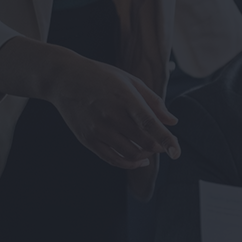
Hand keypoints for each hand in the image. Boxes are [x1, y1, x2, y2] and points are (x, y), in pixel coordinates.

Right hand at [0, 37, 180, 169]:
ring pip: (130, 155)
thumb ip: (153, 102)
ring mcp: (98, 130)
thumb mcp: (130, 81)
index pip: (150, 124)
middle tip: (162, 144)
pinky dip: (129, 164)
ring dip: (146, 156)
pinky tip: (138, 160)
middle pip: (143, 143)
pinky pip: (113, 160)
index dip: (166, 140)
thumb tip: (172, 121)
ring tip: (150, 150)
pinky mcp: (88, 140)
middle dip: (158, 147)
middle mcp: (111, 116)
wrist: (64, 79)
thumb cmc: (102, 77)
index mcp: (125, 98)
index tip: (177, 151)